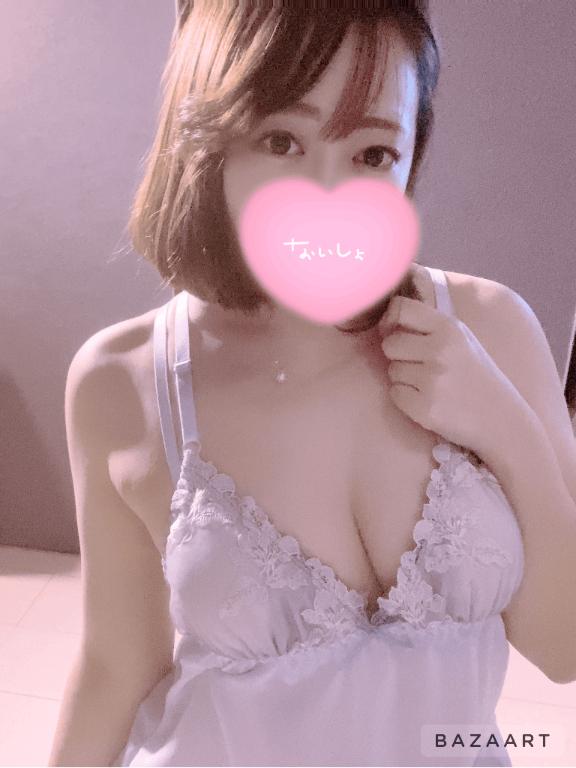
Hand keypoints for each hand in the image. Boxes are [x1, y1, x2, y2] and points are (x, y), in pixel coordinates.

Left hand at [378, 295, 527, 462]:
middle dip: (398, 355)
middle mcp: (440, 350)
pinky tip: (429, 400)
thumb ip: (428, 327)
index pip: (400, 308)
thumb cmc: (474, 375)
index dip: (390, 320)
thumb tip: (385, 321)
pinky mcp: (424, 407)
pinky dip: (406, 399)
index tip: (394, 332)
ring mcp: (432, 380)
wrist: (499, 418)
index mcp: (449, 328)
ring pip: (392, 370)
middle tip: (419, 365)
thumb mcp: (461, 339)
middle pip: (390, 344)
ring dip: (404, 378)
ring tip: (431, 385)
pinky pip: (395, 394)